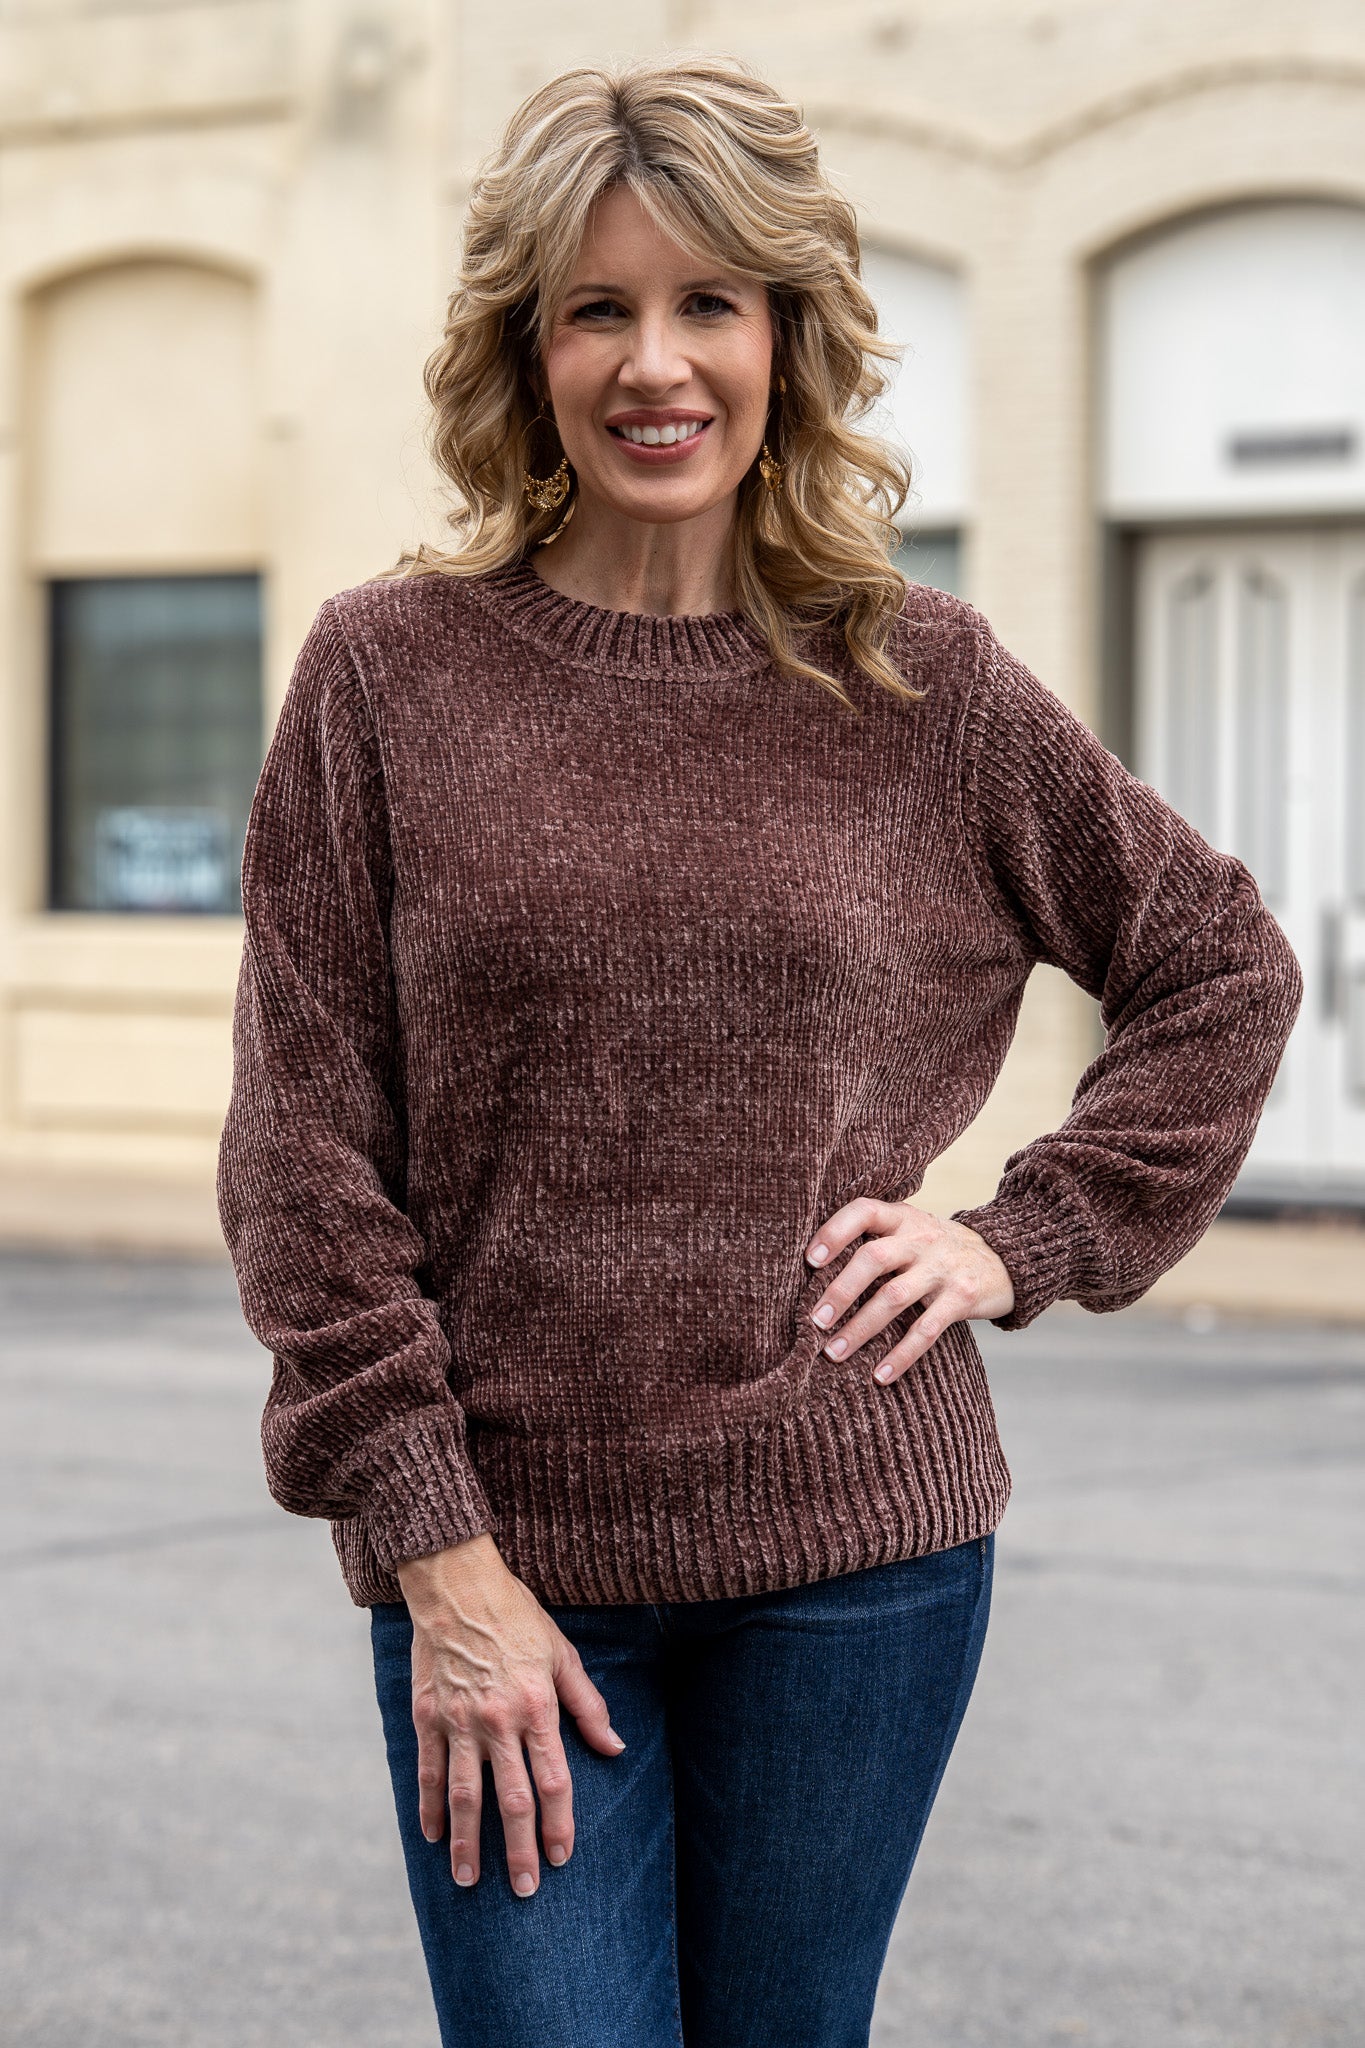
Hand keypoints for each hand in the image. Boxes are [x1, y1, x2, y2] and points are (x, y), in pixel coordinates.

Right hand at [395, 1533, 625, 1896]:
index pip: (553, 1780)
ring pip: (464, 1796)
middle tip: (525, 1889)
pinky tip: (433, 1837)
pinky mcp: (428, 1716)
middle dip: (519, 1850)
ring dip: (468, 1842)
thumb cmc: (517, 1617)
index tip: (562, 1857)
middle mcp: (498, 1721)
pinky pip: (428, 1772)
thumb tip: (615, 1748)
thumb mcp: (563, 1654)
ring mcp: (459, 1721)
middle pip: (511, 1799)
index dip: (559, 1824)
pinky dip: (429, 1808)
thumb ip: (588, 1706)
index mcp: (537, 1706)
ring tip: (470, 1880)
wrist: (457, 1585)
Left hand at [804, 1199, 1014, 1384]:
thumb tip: (811, 1276)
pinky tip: (879, 1376)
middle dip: (840, 1291)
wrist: (1003, 1258)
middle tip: (813, 1321)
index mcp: (902, 1217)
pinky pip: (926, 1330)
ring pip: (894, 1297)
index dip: (834, 1232)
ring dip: (860, 1328)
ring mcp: (943, 1268)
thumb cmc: (935, 1250)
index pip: (863, 1212)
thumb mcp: (910, 1231)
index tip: (809, 1261)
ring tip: (833, 1353)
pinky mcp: (961, 1298)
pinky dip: (901, 1356)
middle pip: (873, 1258)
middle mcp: (921, 1238)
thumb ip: (873, 1241)